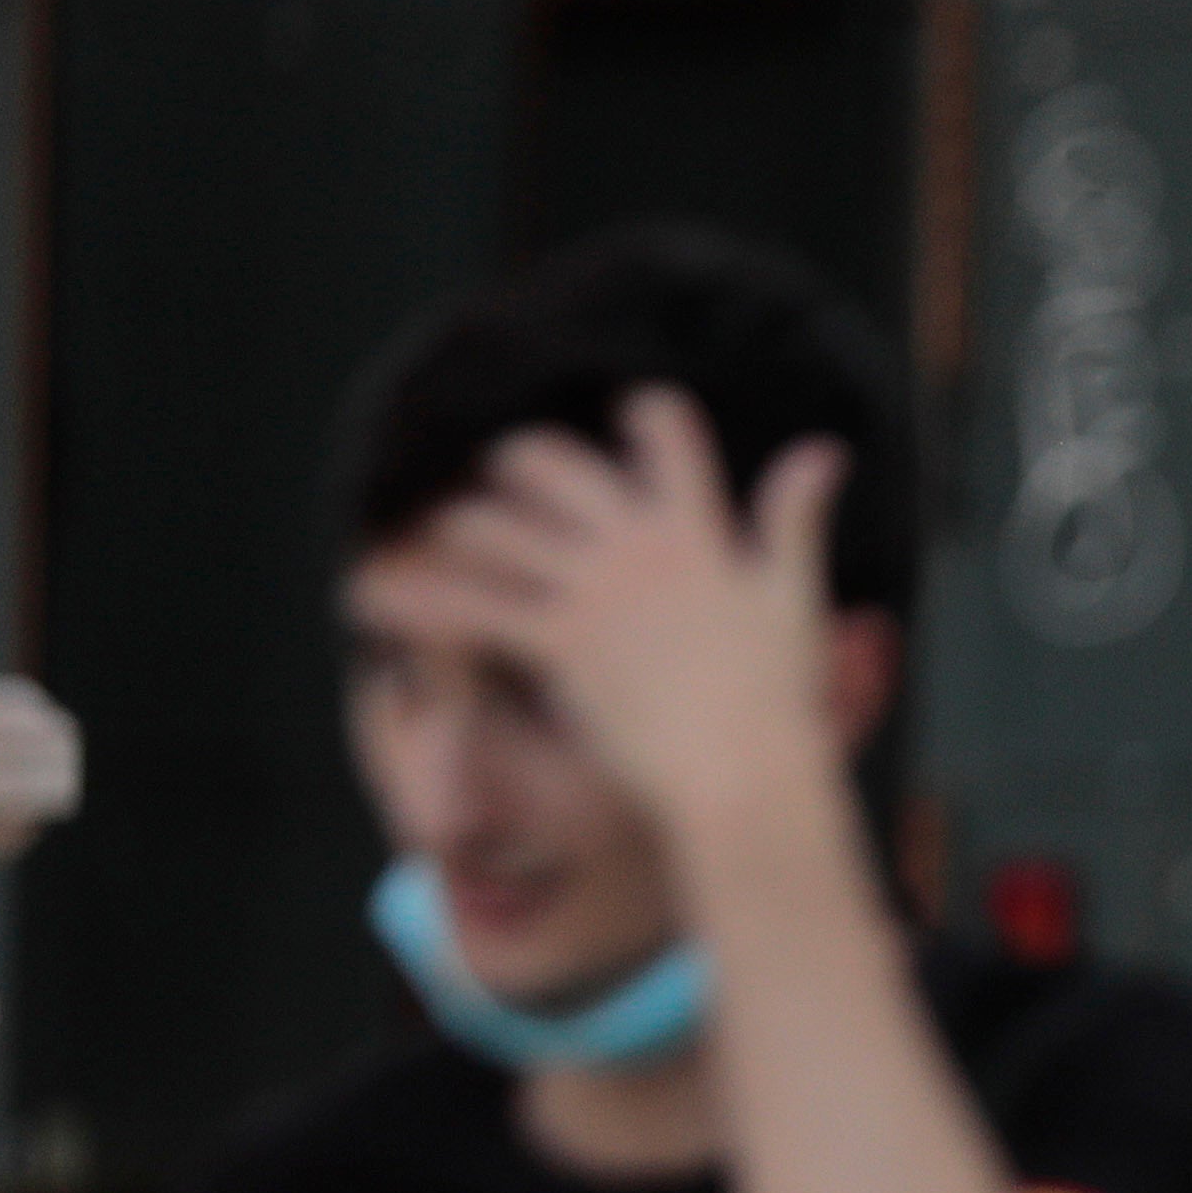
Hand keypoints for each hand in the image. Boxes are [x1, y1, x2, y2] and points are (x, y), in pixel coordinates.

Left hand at [385, 389, 853, 845]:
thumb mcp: (794, 597)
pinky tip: (368, 591)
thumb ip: (796, 519)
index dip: (644, 416)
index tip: (629, 419)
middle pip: (549, 461)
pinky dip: (413, 596)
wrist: (748, 776)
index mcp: (697, 529)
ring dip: (452, 523)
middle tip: (497, 481)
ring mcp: (592, 591)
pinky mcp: (558, 642)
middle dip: (514, 463)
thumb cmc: (781, 701)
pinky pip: (469, 604)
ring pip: (493, 524)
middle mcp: (635, 545)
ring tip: (424, 534)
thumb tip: (823, 450)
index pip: (664, 432)